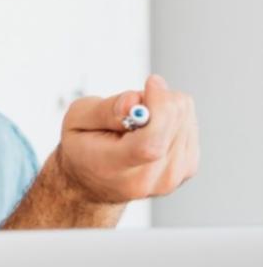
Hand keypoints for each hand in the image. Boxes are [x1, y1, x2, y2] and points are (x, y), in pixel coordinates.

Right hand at [55, 74, 198, 204]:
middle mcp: (146, 180)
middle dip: (159, 99)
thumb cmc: (83, 149)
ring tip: (139, 122)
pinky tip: (153, 127)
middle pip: (173, 127)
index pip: (150, 145)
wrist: (92, 181)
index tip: (150, 84)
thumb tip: (135, 102)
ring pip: (185, 120)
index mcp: (113, 169)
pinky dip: (174, 118)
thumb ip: (104, 110)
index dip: (159, 108)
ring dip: (165, 109)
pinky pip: (191, 127)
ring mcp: (170, 178)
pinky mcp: (186, 170)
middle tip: (134, 104)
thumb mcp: (76, 121)